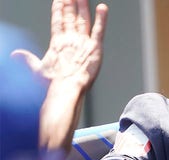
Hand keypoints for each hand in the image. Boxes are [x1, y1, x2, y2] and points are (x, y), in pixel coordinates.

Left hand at [11, 0, 107, 153]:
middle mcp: (72, 41)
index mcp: (59, 44)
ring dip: (83, 8)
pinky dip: (101, 20)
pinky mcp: (95, 48)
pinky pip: (98, 31)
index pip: (59, 22)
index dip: (58, 10)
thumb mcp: (36, 69)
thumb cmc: (53, 84)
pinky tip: (102, 9)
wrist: (67, 91)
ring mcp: (84, 44)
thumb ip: (27, 59)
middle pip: (71, 18)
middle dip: (71, 5)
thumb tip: (15, 54)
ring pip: (83, 21)